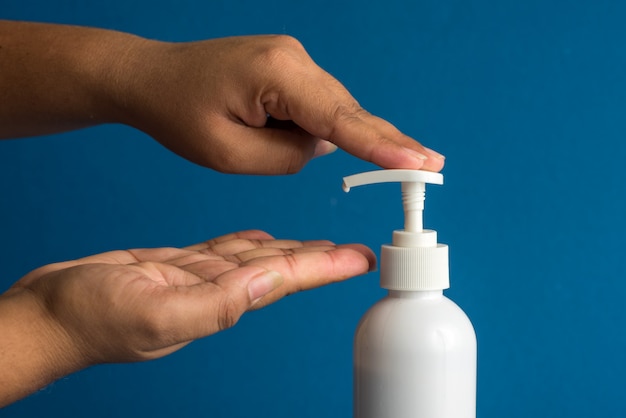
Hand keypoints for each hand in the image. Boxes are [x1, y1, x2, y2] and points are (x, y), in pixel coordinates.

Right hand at [9, 230, 374, 365]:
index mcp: (217, 303)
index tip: (360, 258)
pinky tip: (262, 239)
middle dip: (318, 259)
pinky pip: (222, 252)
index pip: (284, 280)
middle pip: (279, 270)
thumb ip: (216, 303)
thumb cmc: (91, 321)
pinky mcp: (175, 265)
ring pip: (254, 259)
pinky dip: (246, 244)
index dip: (325, 268)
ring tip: (320, 242)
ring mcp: (196, 278)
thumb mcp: (154, 312)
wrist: (48, 315)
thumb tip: (266, 283)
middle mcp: (214, 292)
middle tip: (354, 249)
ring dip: (288, 249)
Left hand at [114, 35, 444, 173]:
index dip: (384, 145)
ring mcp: (292, 60)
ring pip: (329, 110)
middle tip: (430, 165)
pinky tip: (274, 135)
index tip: (422, 161)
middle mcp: (293, 59)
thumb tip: (322, 145)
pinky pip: (313, 105)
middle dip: (377, 143)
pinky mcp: (287, 68)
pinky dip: (312, 126)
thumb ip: (288, 156)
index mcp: (277, 75)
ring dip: (323, 136)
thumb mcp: (230, 154)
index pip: (341, 119)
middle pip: (345, 112)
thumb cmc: (179, 113)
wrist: (151, 78)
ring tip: (272, 146)